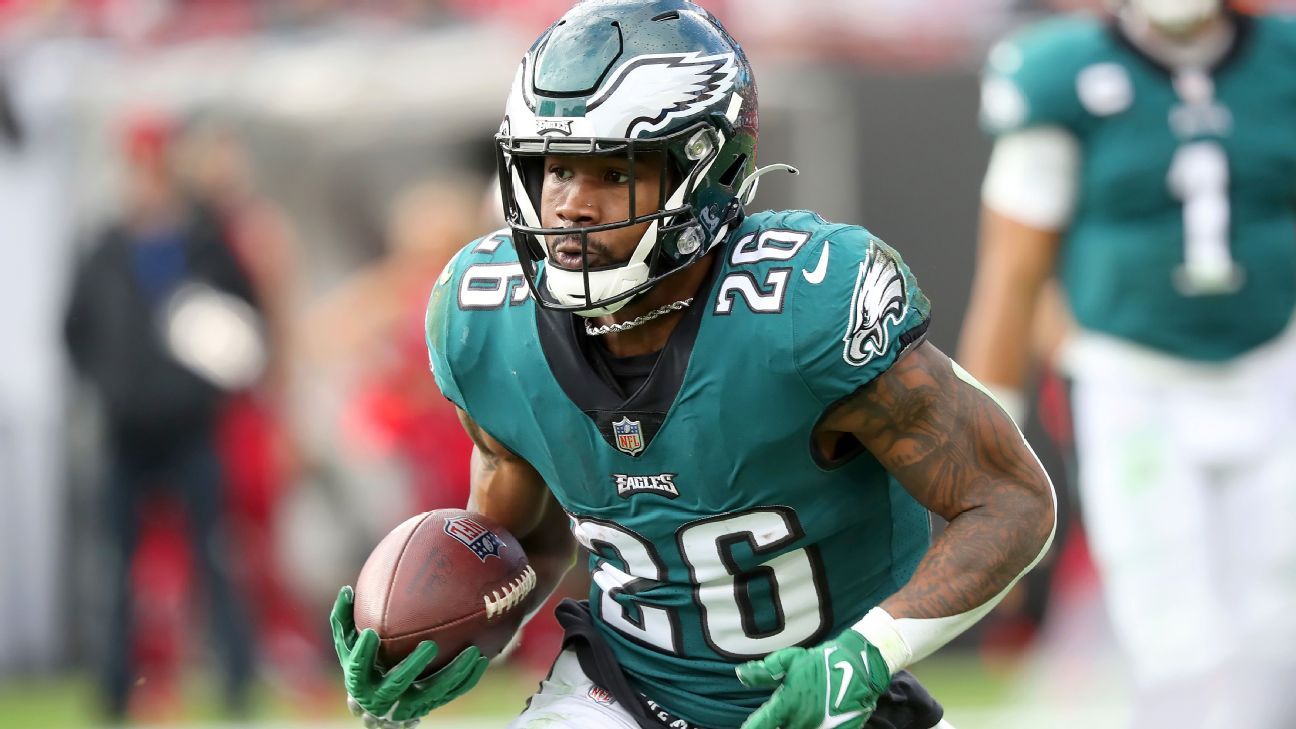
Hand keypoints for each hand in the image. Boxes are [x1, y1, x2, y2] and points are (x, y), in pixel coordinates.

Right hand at [330, 586, 489, 726]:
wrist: (378, 705)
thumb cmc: (363, 664)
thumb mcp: (348, 645)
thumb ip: (343, 619)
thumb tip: (347, 590)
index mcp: (361, 681)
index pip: (357, 669)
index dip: (363, 654)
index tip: (370, 633)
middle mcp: (383, 698)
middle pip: (397, 684)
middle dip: (412, 666)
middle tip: (429, 645)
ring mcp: (409, 704)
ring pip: (433, 691)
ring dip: (453, 673)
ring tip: (472, 652)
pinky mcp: (430, 705)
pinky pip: (452, 693)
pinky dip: (467, 678)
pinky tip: (483, 658)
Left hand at [736, 629, 891, 728]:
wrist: (859, 668)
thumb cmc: (822, 662)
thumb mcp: (791, 660)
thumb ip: (764, 671)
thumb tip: (739, 674)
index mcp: (787, 704)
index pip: (760, 724)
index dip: (751, 727)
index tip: (746, 728)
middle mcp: (800, 721)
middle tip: (774, 722)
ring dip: (790, 728)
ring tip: (790, 722)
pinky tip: (811, 724)